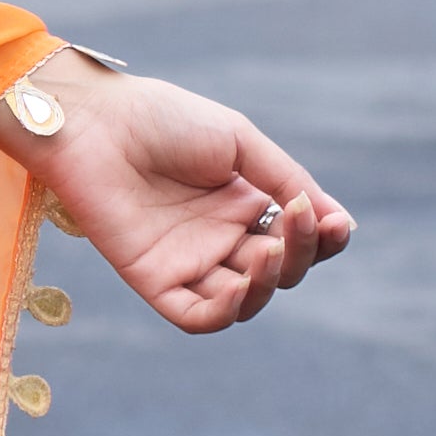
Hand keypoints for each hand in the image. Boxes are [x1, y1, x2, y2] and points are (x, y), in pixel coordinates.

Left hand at [21, 69, 352, 332]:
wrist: (96, 121)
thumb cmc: (163, 120)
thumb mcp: (240, 143)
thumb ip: (287, 180)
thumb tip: (339, 221)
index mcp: (244, 203)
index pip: (298, 239)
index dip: (324, 239)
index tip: (337, 223)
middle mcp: (220, 237)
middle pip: (281, 271)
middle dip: (301, 252)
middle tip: (295, 219)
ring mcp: (188, 260)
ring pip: (246, 300)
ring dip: (270, 283)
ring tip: (269, 249)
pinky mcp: (153, 279)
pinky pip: (198, 315)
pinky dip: (226, 310)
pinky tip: (241, 285)